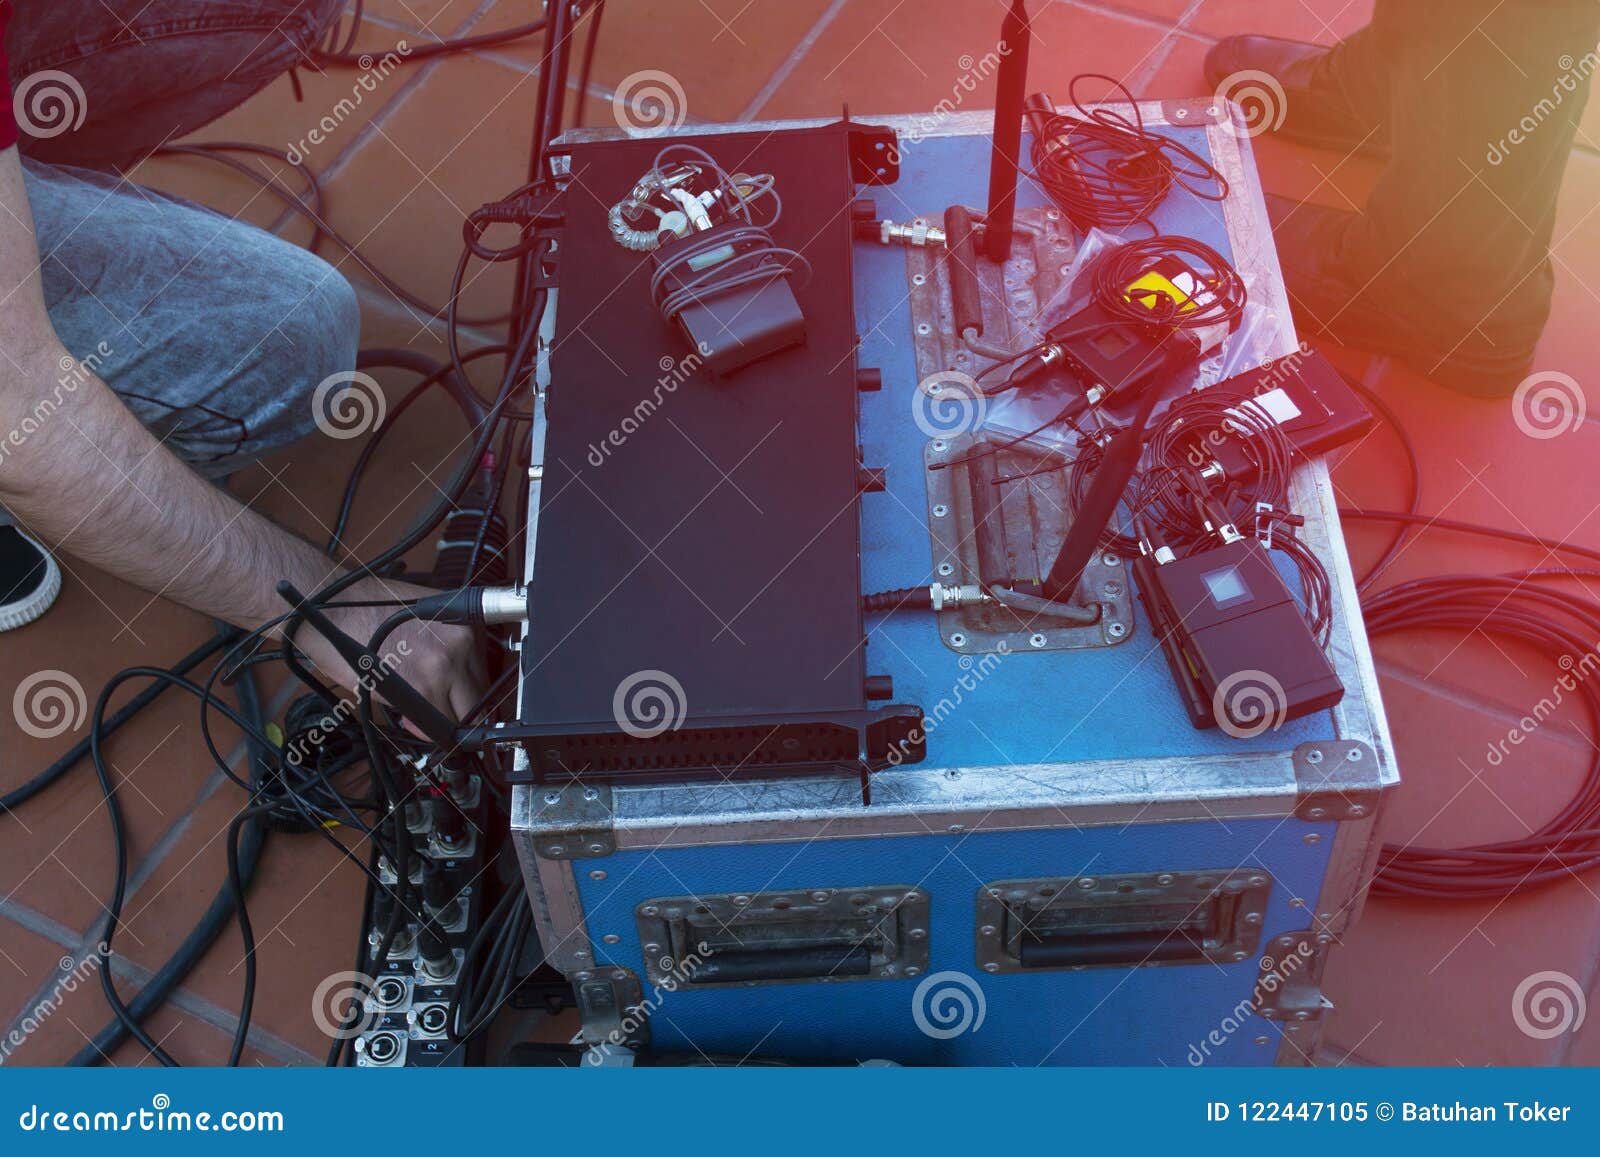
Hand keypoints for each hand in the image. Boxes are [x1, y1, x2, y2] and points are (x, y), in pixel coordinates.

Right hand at [295, 576, 487, 723]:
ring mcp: (444, 667)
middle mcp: (462, 644)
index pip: (487, 673)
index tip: (463, 701)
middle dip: (462, 710)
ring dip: (443, 721)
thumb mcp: (425, 616)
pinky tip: (409, 719)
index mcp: (467, 624)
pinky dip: (423, 729)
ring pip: (462, 716)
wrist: (332, 611)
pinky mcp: (421, 689)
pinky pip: (435, 726)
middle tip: (442, 713)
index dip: (471, 693)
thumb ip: (451, 644)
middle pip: (481, 697)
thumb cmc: (368, 610)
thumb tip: (463, 677)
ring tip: (421, 715)